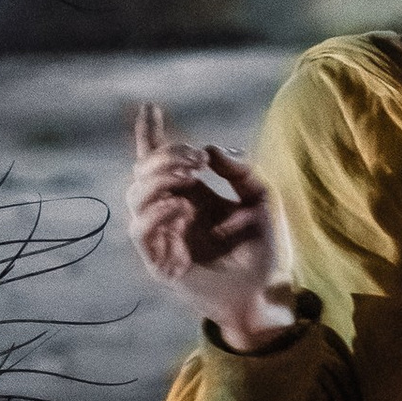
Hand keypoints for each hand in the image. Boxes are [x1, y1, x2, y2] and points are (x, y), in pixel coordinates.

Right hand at [128, 101, 295, 347]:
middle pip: (143, 171)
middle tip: (198, 161)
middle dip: (167, 156)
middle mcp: (171, 214)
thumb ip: (239, 170)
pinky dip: (159, 212)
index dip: (150, 134)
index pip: (158, 162)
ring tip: (191, 178)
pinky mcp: (160, 263)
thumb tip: (209, 150)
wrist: (267, 293)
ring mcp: (163, 238)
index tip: (150, 107)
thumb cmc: (265, 250)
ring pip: (135, 196)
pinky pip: (141, 230)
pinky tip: (184, 208)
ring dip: (160, 179)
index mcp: (189, 196)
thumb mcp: (262, 199)